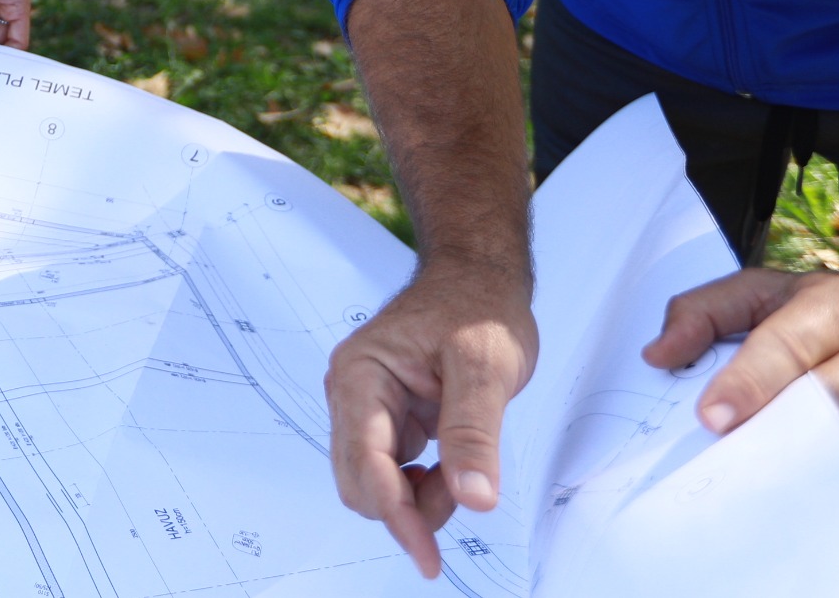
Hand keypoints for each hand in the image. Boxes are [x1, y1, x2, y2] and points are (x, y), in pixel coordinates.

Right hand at [326, 257, 536, 579]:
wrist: (479, 280)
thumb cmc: (478, 307)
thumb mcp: (486, 366)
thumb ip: (475, 432)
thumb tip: (474, 498)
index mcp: (360, 375)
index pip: (366, 462)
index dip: (397, 515)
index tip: (429, 558)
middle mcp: (352, 394)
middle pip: (359, 483)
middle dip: (408, 507)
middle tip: (464, 490)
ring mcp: (366, 409)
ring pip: (374, 484)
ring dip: (417, 498)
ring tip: (464, 468)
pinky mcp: (386, 421)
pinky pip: (392, 473)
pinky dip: (422, 486)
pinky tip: (453, 464)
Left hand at [644, 266, 838, 467]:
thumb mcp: (774, 291)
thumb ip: (706, 311)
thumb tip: (658, 355)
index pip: (789, 345)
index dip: (747, 382)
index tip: (711, 418)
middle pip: (822, 402)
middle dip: (769, 429)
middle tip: (726, 451)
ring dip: (800, 453)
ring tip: (772, 451)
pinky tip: (820, 466)